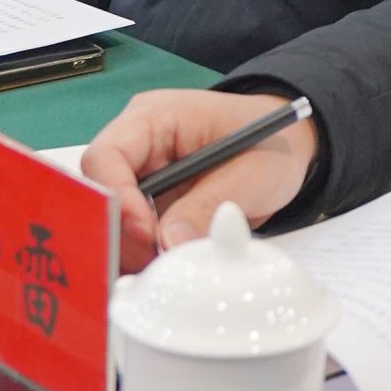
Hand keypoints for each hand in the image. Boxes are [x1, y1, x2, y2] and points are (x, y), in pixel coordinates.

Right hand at [82, 88, 319, 270]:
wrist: (290, 149)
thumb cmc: (272, 142)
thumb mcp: (252, 171)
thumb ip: (208, 204)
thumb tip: (167, 243)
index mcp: (154, 118)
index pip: (106, 156)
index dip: (116, 198)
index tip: (147, 234)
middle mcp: (137, 146)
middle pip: (100, 194)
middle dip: (122, 233)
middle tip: (155, 262)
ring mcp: (141, 178)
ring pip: (111, 221)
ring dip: (132, 251)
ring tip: (165, 271)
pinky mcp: (151, 207)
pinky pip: (133, 237)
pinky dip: (144, 258)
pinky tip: (164, 273)